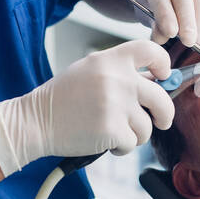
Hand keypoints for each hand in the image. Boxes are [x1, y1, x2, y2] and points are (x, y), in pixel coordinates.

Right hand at [0, 40, 174, 175]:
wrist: (35, 121)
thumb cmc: (62, 99)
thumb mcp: (89, 72)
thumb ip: (120, 72)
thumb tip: (156, 81)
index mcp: (110, 60)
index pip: (151, 51)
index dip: (164, 63)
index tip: (164, 76)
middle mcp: (117, 79)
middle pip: (160, 98)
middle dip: (164, 114)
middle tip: (161, 121)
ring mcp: (116, 105)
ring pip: (146, 126)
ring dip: (134, 134)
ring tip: (112, 131)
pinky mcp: (113, 130)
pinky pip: (132, 143)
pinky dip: (120, 147)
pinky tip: (103, 142)